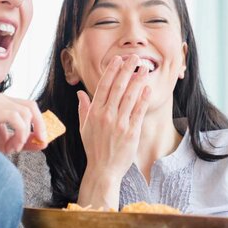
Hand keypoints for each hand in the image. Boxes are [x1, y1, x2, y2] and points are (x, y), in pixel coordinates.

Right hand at [0, 92, 46, 153]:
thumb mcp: (8, 144)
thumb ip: (25, 141)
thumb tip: (44, 142)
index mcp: (2, 103)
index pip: (28, 106)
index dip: (39, 122)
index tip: (42, 139)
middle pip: (30, 106)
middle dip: (39, 125)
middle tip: (39, 142)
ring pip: (24, 113)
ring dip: (23, 135)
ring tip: (13, 148)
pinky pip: (15, 117)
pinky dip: (19, 133)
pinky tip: (10, 146)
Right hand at [78, 55, 150, 180]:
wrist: (103, 170)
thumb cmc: (93, 149)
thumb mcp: (84, 128)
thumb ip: (83, 109)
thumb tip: (80, 93)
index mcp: (94, 113)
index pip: (103, 86)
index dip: (111, 71)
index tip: (118, 59)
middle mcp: (106, 116)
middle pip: (118, 87)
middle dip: (127, 70)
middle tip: (134, 58)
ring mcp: (119, 124)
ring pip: (130, 96)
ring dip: (138, 80)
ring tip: (144, 68)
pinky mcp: (131, 132)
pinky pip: (138, 111)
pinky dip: (143, 99)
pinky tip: (147, 88)